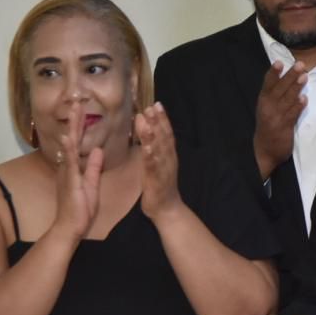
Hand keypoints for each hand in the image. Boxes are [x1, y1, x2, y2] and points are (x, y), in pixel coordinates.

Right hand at [51, 103, 102, 241]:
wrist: (70, 227)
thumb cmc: (80, 208)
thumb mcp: (91, 184)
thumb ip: (93, 167)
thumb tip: (97, 150)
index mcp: (74, 167)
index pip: (78, 142)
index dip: (80, 126)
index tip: (83, 109)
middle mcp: (68, 166)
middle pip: (73, 138)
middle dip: (75, 119)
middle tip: (77, 100)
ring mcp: (67, 172)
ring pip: (70, 144)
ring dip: (72, 127)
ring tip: (74, 110)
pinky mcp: (70, 180)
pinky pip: (69, 162)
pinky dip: (68, 149)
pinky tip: (68, 137)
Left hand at [135, 102, 182, 220]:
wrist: (167, 209)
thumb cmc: (160, 186)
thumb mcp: (157, 164)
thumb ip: (154, 149)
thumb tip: (148, 131)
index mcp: (169, 156)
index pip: (167, 134)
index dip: (163, 119)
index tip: (157, 104)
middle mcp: (168, 160)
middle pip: (164, 138)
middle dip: (158, 122)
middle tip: (152, 107)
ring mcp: (163, 169)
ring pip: (159, 149)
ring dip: (154, 134)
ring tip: (148, 121)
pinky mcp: (156, 180)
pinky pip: (153, 166)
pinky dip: (151, 156)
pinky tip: (146, 147)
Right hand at [253, 60, 307, 178]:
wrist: (264, 150)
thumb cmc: (268, 127)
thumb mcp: (267, 109)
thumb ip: (275, 96)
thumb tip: (288, 79)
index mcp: (263, 101)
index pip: (268, 84)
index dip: (273, 73)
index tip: (279, 62)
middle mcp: (268, 107)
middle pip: (279, 89)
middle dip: (289, 76)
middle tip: (300, 64)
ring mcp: (276, 117)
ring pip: (287, 100)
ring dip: (296, 88)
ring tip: (304, 77)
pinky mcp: (284, 127)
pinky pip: (292, 115)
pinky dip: (298, 107)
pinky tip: (304, 99)